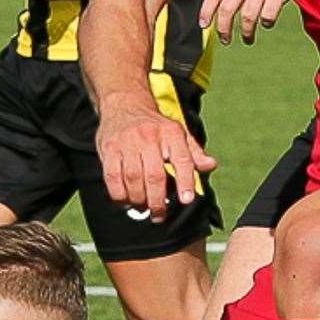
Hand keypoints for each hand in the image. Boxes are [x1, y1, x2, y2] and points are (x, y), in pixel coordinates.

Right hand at [96, 106, 216, 218]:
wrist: (125, 105)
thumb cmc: (156, 127)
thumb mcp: (179, 134)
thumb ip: (194, 153)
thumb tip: (211, 165)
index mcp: (171, 133)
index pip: (183, 160)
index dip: (185, 182)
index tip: (187, 200)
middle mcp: (149, 136)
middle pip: (155, 176)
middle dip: (158, 201)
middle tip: (159, 215)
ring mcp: (127, 142)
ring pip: (133, 179)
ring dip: (139, 200)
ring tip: (143, 207)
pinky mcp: (108, 149)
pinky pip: (112, 178)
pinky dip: (119, 195)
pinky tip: (126, 201)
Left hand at [200, 0, 289, 44]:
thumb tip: (221, 9)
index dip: (206, 11)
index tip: (203, 24)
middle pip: (227, 9)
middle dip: (223, 29)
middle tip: (225, 40)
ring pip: (247, 16)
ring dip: (246, 32)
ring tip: (247, 39)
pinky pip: (267, 16)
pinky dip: (266, 23)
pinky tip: (267, 22)